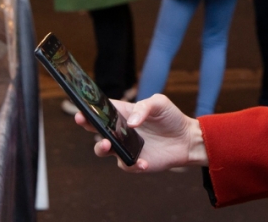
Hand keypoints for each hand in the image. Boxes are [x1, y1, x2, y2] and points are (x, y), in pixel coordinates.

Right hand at [75, 95, 207, 172]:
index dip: (90, 109)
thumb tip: (131, 122)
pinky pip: (127, 165)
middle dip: (87, 125)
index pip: (103, 110)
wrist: (186, 139)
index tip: (81, 109)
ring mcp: (125, 147)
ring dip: (102, 147)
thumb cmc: (170, 117)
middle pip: (97, 129)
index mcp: (124, 113)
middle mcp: (121, 130)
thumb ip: (145, 107)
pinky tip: (143, 162)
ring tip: (109, 144)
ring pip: (104, 149)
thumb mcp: (160, 103)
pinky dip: (133, 164)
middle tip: (83, 120)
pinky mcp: (134, 161)